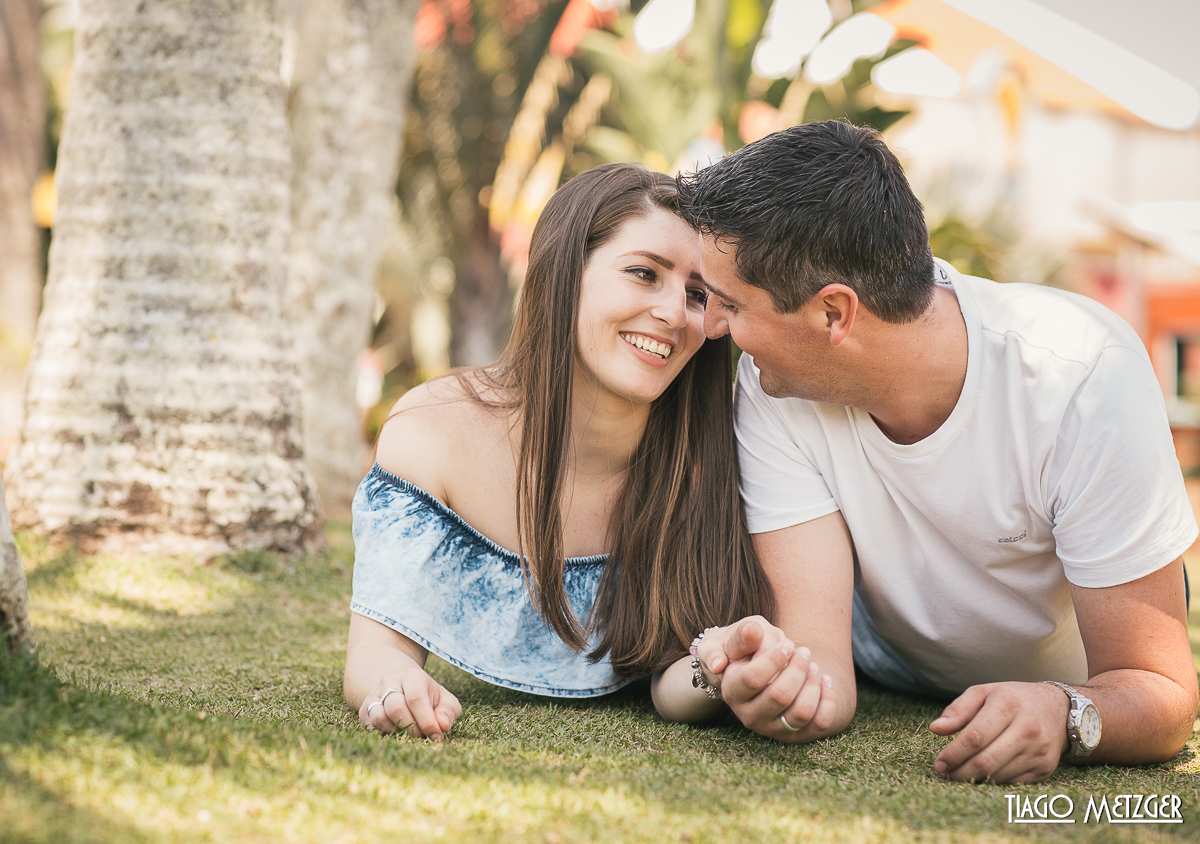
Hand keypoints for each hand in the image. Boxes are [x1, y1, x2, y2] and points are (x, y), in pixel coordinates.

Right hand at [359, 665, 461, 739]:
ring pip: (380, 717)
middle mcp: (390, 682)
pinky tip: (398, 732)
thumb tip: (442, 725)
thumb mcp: (444, 700)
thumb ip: (448, 712)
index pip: (416, 698)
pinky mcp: (365, 709)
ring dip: (398, 732)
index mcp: (412, 676)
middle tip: (423, 736)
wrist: (401, 688)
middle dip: (413, 729)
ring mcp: (374, 695)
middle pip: (397, 708)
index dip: (427, 721)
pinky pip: (371, 726)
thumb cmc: (428, 697)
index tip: (437, 736)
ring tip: (410, 734)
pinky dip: (385, 734)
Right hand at [698, 616, 836, 741]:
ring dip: (813, 684)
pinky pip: (819, 723)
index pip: (753, 679)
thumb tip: (752, 631)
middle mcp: (748, 716)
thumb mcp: (740, 638)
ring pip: (802, 712)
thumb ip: (744, 635)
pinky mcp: (795, 736)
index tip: (788, 644)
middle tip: (803, 651)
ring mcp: (772, 729)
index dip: (775, 659)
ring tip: (813, 665)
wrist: (761, 671)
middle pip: (780, 696)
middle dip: (798, 669)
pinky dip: (828, 700)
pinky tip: (825, 680)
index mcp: (732, 691)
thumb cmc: (750, 649)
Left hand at [930, 681, 1069, 782]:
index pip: (974, 737)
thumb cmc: (1012, 699)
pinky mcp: (1045, 768)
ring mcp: (1038, 751)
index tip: (939, 763)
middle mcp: (1027, 729)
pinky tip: (980, 776)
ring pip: (998, 775)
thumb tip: (935, 729)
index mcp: (1008, 705)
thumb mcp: (983, 692)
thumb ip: (958, 709)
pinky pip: (1012, 782)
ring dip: (973, 780)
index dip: (953, 754)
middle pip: (986, 761)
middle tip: (945, 773)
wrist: (1058, 708)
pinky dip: (992, 782)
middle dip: (960, 772)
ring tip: (958, 775)